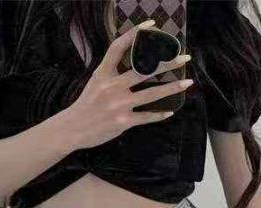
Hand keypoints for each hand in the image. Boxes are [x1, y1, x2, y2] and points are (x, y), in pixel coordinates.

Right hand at [67, 19, 192, 149]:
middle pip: (144, 69)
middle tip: (184, 57)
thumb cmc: (86, 105)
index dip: (135, 34)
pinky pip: (146, 117)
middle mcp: (112, 86)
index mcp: (103, 73)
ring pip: (151, 94)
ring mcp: (119, 105)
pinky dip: (159, 115)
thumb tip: (133, 63)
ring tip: (187, 82)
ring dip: (172, 88)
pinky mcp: (124, 122)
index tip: (152, 25)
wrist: (73, 129)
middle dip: (167, 62)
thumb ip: (112, 72)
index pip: (119, 47)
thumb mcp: (95, 82)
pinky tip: (170, 111)